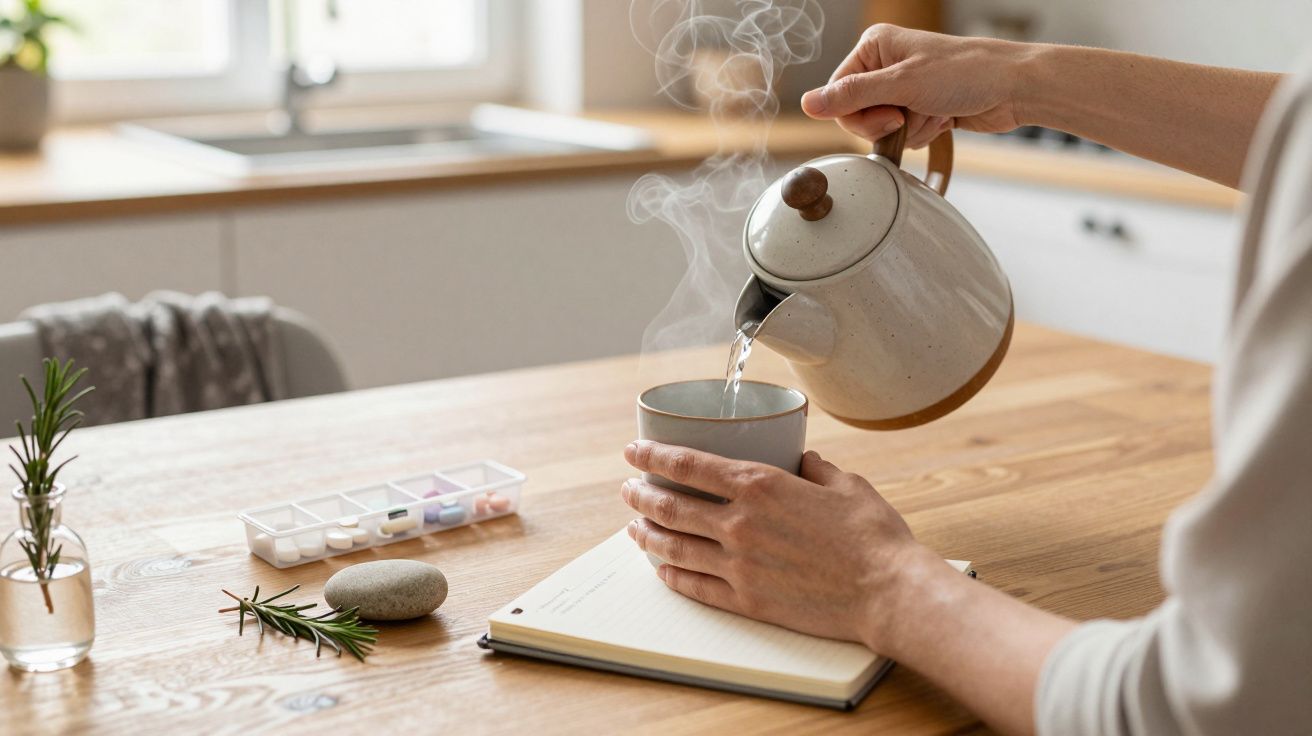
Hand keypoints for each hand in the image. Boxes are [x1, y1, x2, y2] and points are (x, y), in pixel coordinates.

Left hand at [621, 440, 935, 650]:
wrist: (887, 592)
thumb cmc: (873, 536)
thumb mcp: (845, 484)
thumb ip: (815, 469)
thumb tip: (804, 460)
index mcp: (760, 486)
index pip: (688, 464)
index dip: (653, 455)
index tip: (633, 451)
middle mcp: (740, 523)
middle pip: (670, 506)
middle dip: (640, 495)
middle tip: (628, 490)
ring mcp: (738, 565)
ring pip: (673, 546)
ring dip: (646, 534)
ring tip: (633, 527)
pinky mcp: (746, 600)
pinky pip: (694, 586)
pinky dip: (671, 574)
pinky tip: (661, 568)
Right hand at [801, 24, 1031, 148]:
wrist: (1013, 88)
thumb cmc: (966, 73)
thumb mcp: (902, 84)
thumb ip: (851, 95)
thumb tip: (808, 104)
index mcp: (874, 47)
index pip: (837, 93)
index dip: (859, 115)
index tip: (890, 115)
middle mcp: (885, 64)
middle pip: (857, 114)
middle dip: (886, 123)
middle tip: (910, 115)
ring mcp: (903, 87)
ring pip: (881, 128)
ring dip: (910, 129)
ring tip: (935, 111)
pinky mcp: (919, 107)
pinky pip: (903, 134)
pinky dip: (922, 133)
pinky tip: (943, 118)